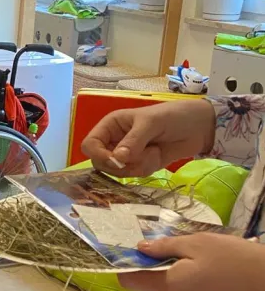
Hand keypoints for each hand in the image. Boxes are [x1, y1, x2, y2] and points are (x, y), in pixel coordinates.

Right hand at [80, 100, 215, 176]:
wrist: (199, 128)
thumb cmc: (173, 116)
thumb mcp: (151, 123)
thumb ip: (134, 141)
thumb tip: (117, 158)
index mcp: (111, 125)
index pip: (90, 144)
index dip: (97, 154)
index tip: (115, 160)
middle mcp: (114, 141)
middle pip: (100, 162)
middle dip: (119, 164)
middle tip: (138, 158)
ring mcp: (127, 155)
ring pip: (117, 171)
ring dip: (136, 165)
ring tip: (153, 152)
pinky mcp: (139, 165)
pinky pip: (134, 175)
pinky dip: (146, 168)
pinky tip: (158, 156)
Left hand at [120, 233, 264, 290]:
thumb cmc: (238, 261)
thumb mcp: (200, 244)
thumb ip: (166, 247)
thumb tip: (140, 249)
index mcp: (169, 286)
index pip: (130, 281)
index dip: (130, 267)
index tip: (142, 256)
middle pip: (160, 289)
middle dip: (170, 273)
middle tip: (196, 259)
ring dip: (189, 286)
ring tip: (217, 273)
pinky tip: (227, 290)